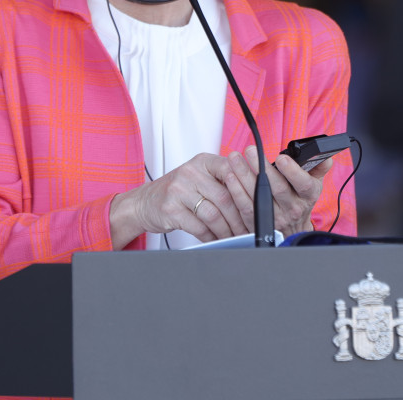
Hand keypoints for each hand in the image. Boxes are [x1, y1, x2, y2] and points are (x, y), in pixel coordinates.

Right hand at [109, 153, 247, 247]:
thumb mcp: (199, 177)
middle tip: (250, 229)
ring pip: (213, 214)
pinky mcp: (171, 209)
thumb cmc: (178, 191)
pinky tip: (217, 240)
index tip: (258, 206)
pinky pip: (198, 227)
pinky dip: (211, 237)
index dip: (247, 189)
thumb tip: (253, 198)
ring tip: (235, 238)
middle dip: (240, 217)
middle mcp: (191, 172)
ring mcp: (179, 190)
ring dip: (227, 230)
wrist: (144, 202)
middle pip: (225, 196)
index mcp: (203, 161)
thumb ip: (222, 181)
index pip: (232, 170)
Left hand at [224, 145, 329, 236]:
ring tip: (234, 158)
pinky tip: (229, 177)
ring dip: (243, 176)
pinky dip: (236, 192)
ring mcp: (275, 217)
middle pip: (277, 188)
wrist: (292, 230)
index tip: (281, 158)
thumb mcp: (314, 184)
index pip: (303, 183)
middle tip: (249, 150)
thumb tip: (325, 155)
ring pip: (258, 196)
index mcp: (307, 195)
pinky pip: (245, 207)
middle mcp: (292, 208)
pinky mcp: (259, 223)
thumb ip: (319, 167)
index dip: (292, 171)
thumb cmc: (300, 200)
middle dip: (261, 167)